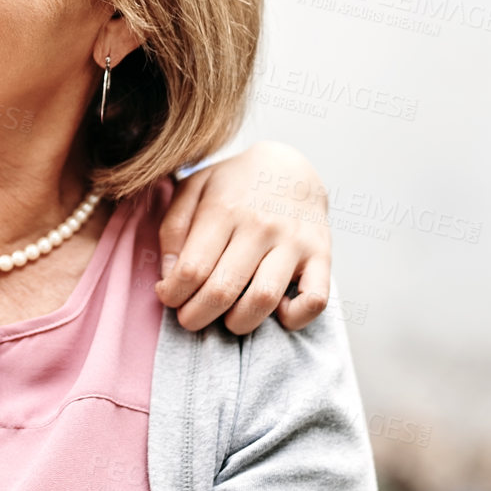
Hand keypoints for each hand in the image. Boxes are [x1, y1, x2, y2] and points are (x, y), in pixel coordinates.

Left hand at [155, 141, 331, 333]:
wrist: (290, 167)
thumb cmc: (233, 185)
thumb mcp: (194, 188)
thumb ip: (174, 228)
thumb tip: (170, 275)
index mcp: (224, 208)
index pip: (192, 268)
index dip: (173, 293)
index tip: (168, 296)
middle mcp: (260, 226)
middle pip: (222, 290)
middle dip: (197, 316)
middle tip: (189, 318)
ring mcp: (294, 242)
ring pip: (263, 300)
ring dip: (238, 323)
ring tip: (227, 318)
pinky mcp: (322, 256)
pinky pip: (315, 301)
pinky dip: (294, 318)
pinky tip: (276, 311)